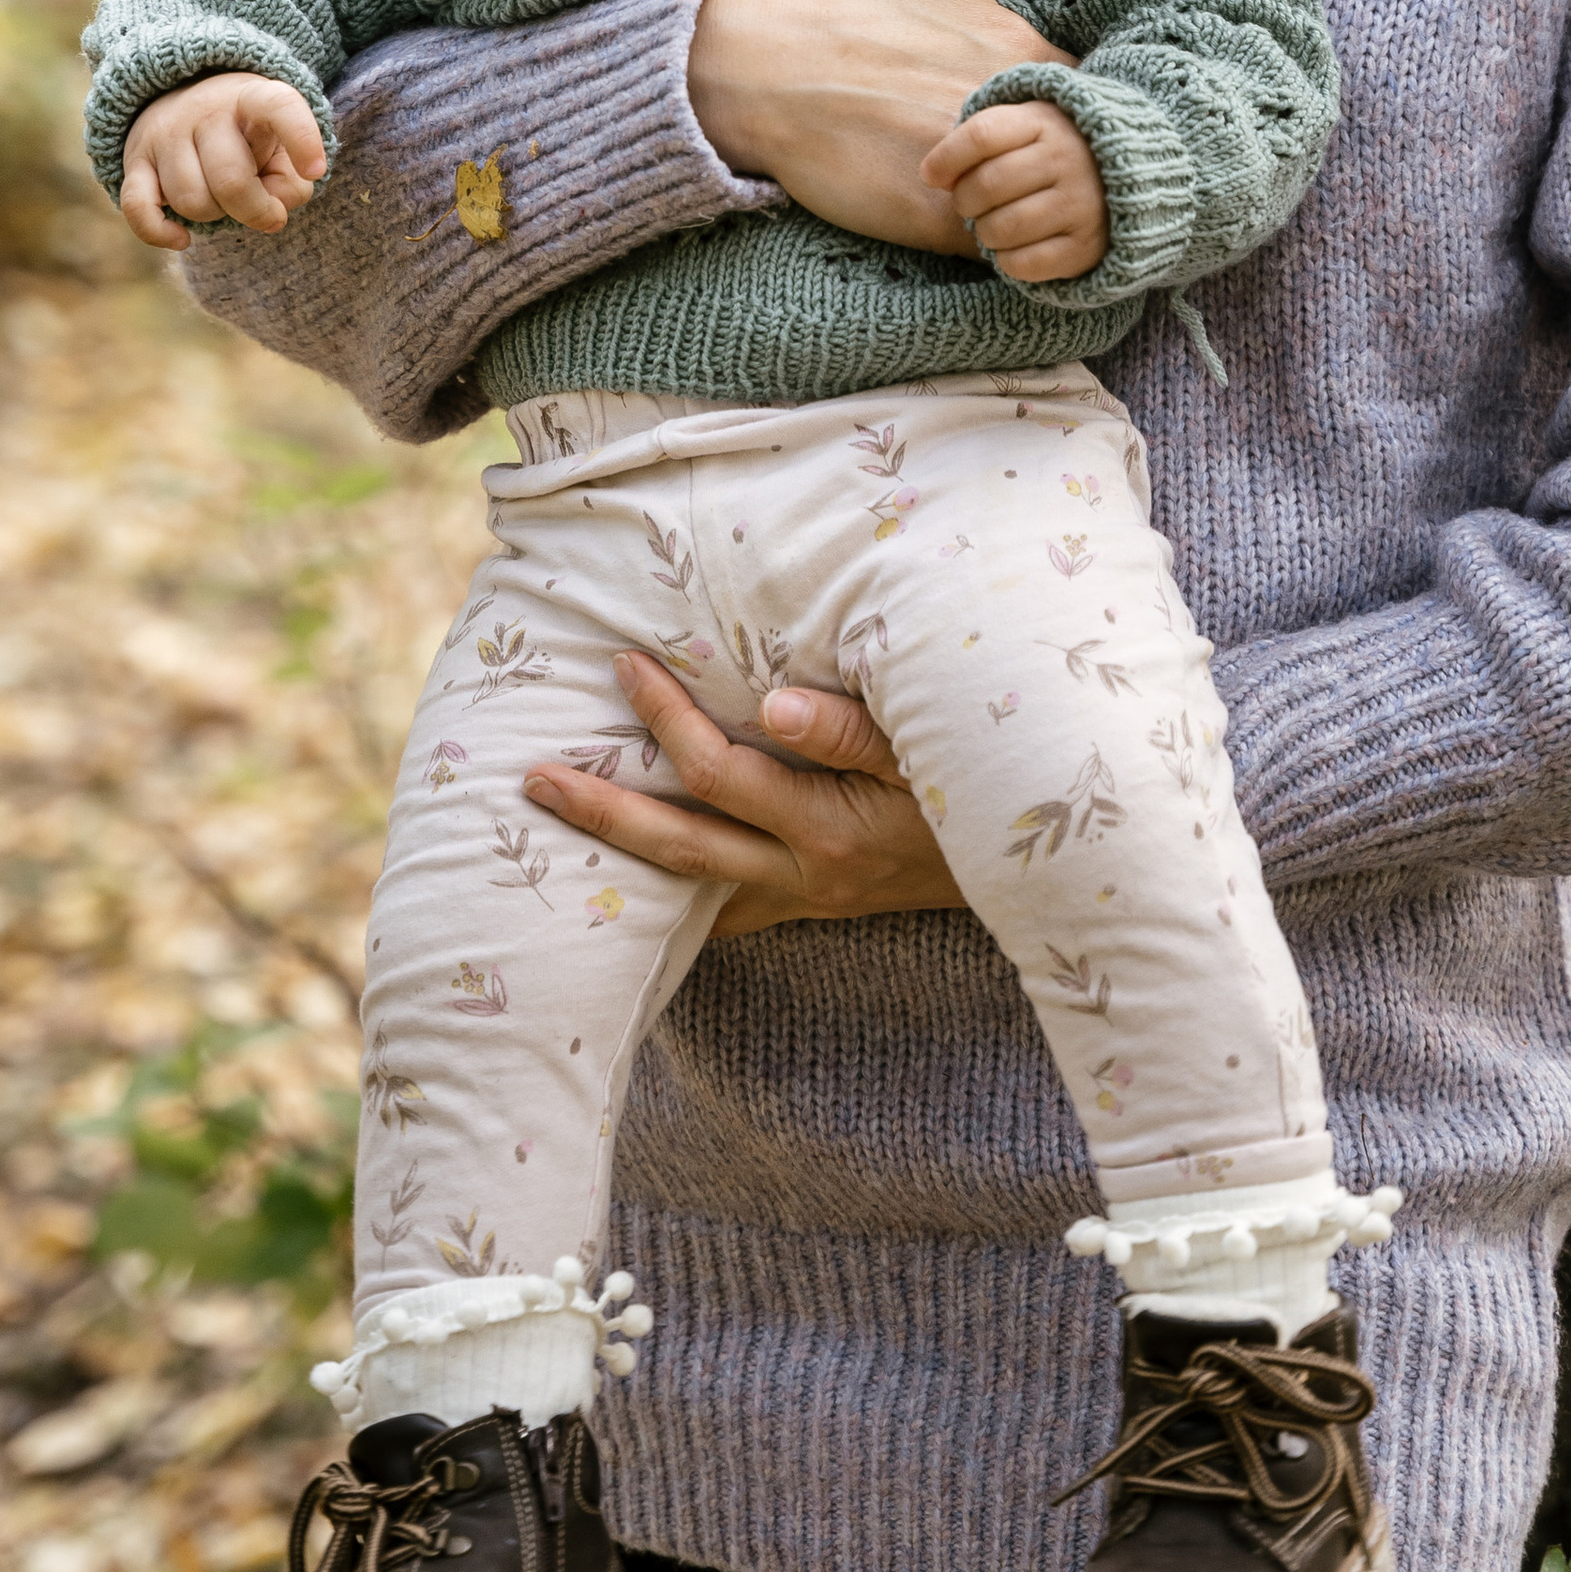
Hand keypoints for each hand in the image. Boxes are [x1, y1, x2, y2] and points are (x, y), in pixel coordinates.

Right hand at [118, 73, 326, 253]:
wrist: (183, 98)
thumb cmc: (249, 135)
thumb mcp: (281, 146)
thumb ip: (292, 181)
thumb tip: (272, 210)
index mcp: (252, 98)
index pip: (279, 107)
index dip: (301, 139)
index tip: (316, 171)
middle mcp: (205, 110)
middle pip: (231, 179)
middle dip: (255, 211)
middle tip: (267, 213)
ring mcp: (166, 133)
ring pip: (191, 201)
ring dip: (215, 217)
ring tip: (224, 200)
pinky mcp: (135, 160)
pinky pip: (139, 208)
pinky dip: (161, 233)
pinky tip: (184, 240)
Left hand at [521, 650, 964, 938]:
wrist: (1037, 868)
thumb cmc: (985, 789)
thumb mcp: (931, 749)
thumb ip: (852, 730)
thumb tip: (774, 704)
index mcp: (828, 831)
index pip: (720, 774)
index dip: (666, 720)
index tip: (626, 666)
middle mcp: (805, 875)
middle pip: (680, 848)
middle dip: (603, 812)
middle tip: (533, 779)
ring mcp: (806, 897)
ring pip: (694, 886)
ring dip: (625, 854)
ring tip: (558, 827)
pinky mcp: (813, 902)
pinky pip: (729, 905)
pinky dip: (678, 891)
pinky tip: (634, 884)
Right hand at [687, 0, 1087, 255]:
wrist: (744, 62)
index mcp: (1018, 46)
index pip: (1102, 93)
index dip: (1092, 111)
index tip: (1064, 117)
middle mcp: (1008, 109)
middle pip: (1083, 157)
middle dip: (1071, 165)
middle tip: (1037, 166)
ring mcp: (975, 167)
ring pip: (1047, 209)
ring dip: (1039, 211)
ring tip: (1009, 202)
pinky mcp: (934, 218)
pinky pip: (998, 249)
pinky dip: (999, 247)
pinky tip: (977, 230)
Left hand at [920, 100, 1106, 280]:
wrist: (1130, 176)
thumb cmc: (1052, 152)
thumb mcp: (1022, 127)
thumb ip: (976, 142)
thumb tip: (932, 176)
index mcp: (1045, 122)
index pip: (981, 135)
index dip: (945, 158)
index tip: (932, 175)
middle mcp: (1068, 159)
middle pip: (986, 184)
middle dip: (964, 201)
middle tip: (971, 204)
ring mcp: (1081, 204)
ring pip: (1001, 227)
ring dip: (984, 232)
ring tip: (994, 225)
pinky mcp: (1087, 247)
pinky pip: (1024, 264)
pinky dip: (1006, 260)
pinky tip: (1014, 246)